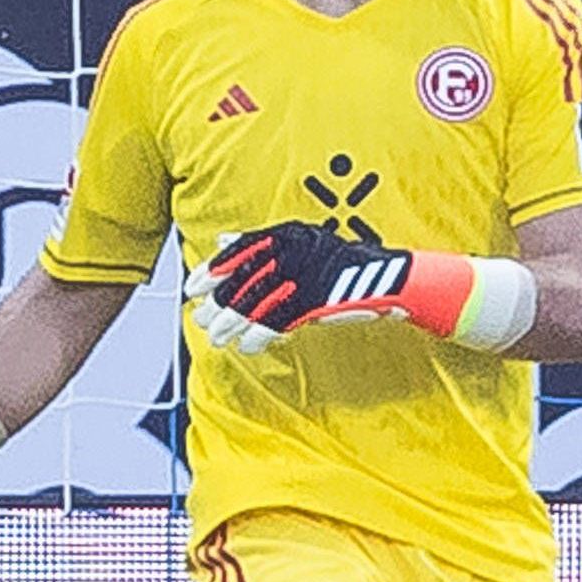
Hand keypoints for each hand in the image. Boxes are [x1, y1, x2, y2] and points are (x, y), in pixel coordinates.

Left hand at [183, 220, 417, 354]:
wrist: (389, 280)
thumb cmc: (344, 265)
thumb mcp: (301, 245)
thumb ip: (261, 245)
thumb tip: (221, 241)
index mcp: (288, 234)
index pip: (240, 250)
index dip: (212, 270)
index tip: (192, 287)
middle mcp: (295, 250)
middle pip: (245, 279)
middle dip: (218, 303)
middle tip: (200, 318)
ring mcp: (307, 275)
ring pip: (257, 303)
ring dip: (233, 324)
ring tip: (218, 338)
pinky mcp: (318, 300)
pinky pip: (279, 321)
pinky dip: (259, 336)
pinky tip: (247, 347)